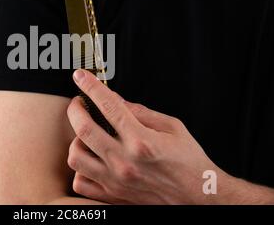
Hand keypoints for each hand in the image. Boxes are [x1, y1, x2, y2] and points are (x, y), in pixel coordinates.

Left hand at [66, 69, 229, 204]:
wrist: (198, 197)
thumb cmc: (188, 162)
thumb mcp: (172, 127)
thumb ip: (141, 112)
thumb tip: (116, 98)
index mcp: (141, 140)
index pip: (108, 105)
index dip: (91, 86)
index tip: (81, 76)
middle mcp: (124, 161)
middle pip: (84, 127)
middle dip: (75, 108)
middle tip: (79, 102)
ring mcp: (115, 180)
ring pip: (76, 156)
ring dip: (76, 139)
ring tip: (85, 133)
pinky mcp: (112, 195)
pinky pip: (81, 182)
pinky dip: (80, 168)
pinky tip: (90, 159)